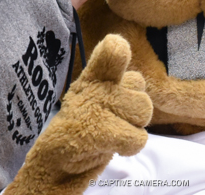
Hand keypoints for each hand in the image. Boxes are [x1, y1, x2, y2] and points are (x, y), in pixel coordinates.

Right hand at [5, 35, 151, 194]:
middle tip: (115, 115)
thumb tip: (119, 44)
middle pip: (139, 84)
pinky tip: (113, 145)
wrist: (61, 160)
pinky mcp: (100, 131)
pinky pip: (139, 137)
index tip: (116, 46)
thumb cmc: (85, 123)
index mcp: (94, 75)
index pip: (111, 50)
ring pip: (143, 110)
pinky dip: (130, 147)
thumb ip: (110, 70)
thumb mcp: (95, 90)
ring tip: (113, 129)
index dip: (117, 49)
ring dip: (134, 126)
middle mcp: (95, 87)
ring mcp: (97, 108)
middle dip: (135, 104)